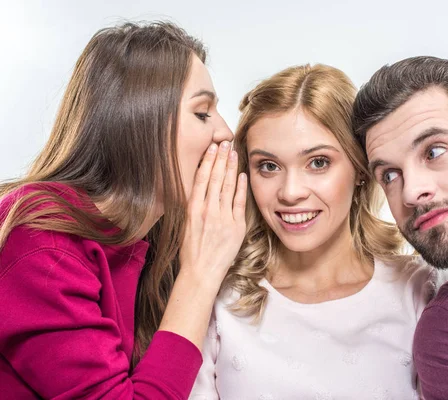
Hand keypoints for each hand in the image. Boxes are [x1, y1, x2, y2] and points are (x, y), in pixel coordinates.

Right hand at [179, 140, 246, 287]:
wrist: (200, 273)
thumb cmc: (192, 251)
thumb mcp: (186, 224)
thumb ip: (194, 206)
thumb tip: (200, 188)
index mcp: (192, 209)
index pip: (201, 178)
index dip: (207, 161)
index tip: (212, 147)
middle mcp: (207, 210)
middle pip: (214, 178)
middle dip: (221, 158)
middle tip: (226, 142)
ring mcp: (222, 218)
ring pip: (227, 186)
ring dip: (231, 168)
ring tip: (234, 153)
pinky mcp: (235, 227)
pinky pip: (238, 202)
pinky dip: (240, 187)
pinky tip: (242, 175)